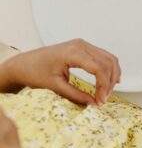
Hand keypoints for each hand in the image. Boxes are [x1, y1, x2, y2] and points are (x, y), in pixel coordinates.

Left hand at [0, 39, 119, 104]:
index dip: (103, 86)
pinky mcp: (83, 47)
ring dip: (112, 75)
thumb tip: (94, 103)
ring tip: (108, 92)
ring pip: (108, 58)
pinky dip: (109, 68)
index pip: (98, 68)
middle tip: (104, 99)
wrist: (23, 64)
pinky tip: (110, 79)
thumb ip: (76, 95)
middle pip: (107, 62)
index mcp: (72, 52)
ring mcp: (83, 44)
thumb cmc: (35, 73)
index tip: (101, 100)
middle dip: (109, 82)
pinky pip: (103, 56)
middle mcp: (81, 45)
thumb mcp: (55, 87)